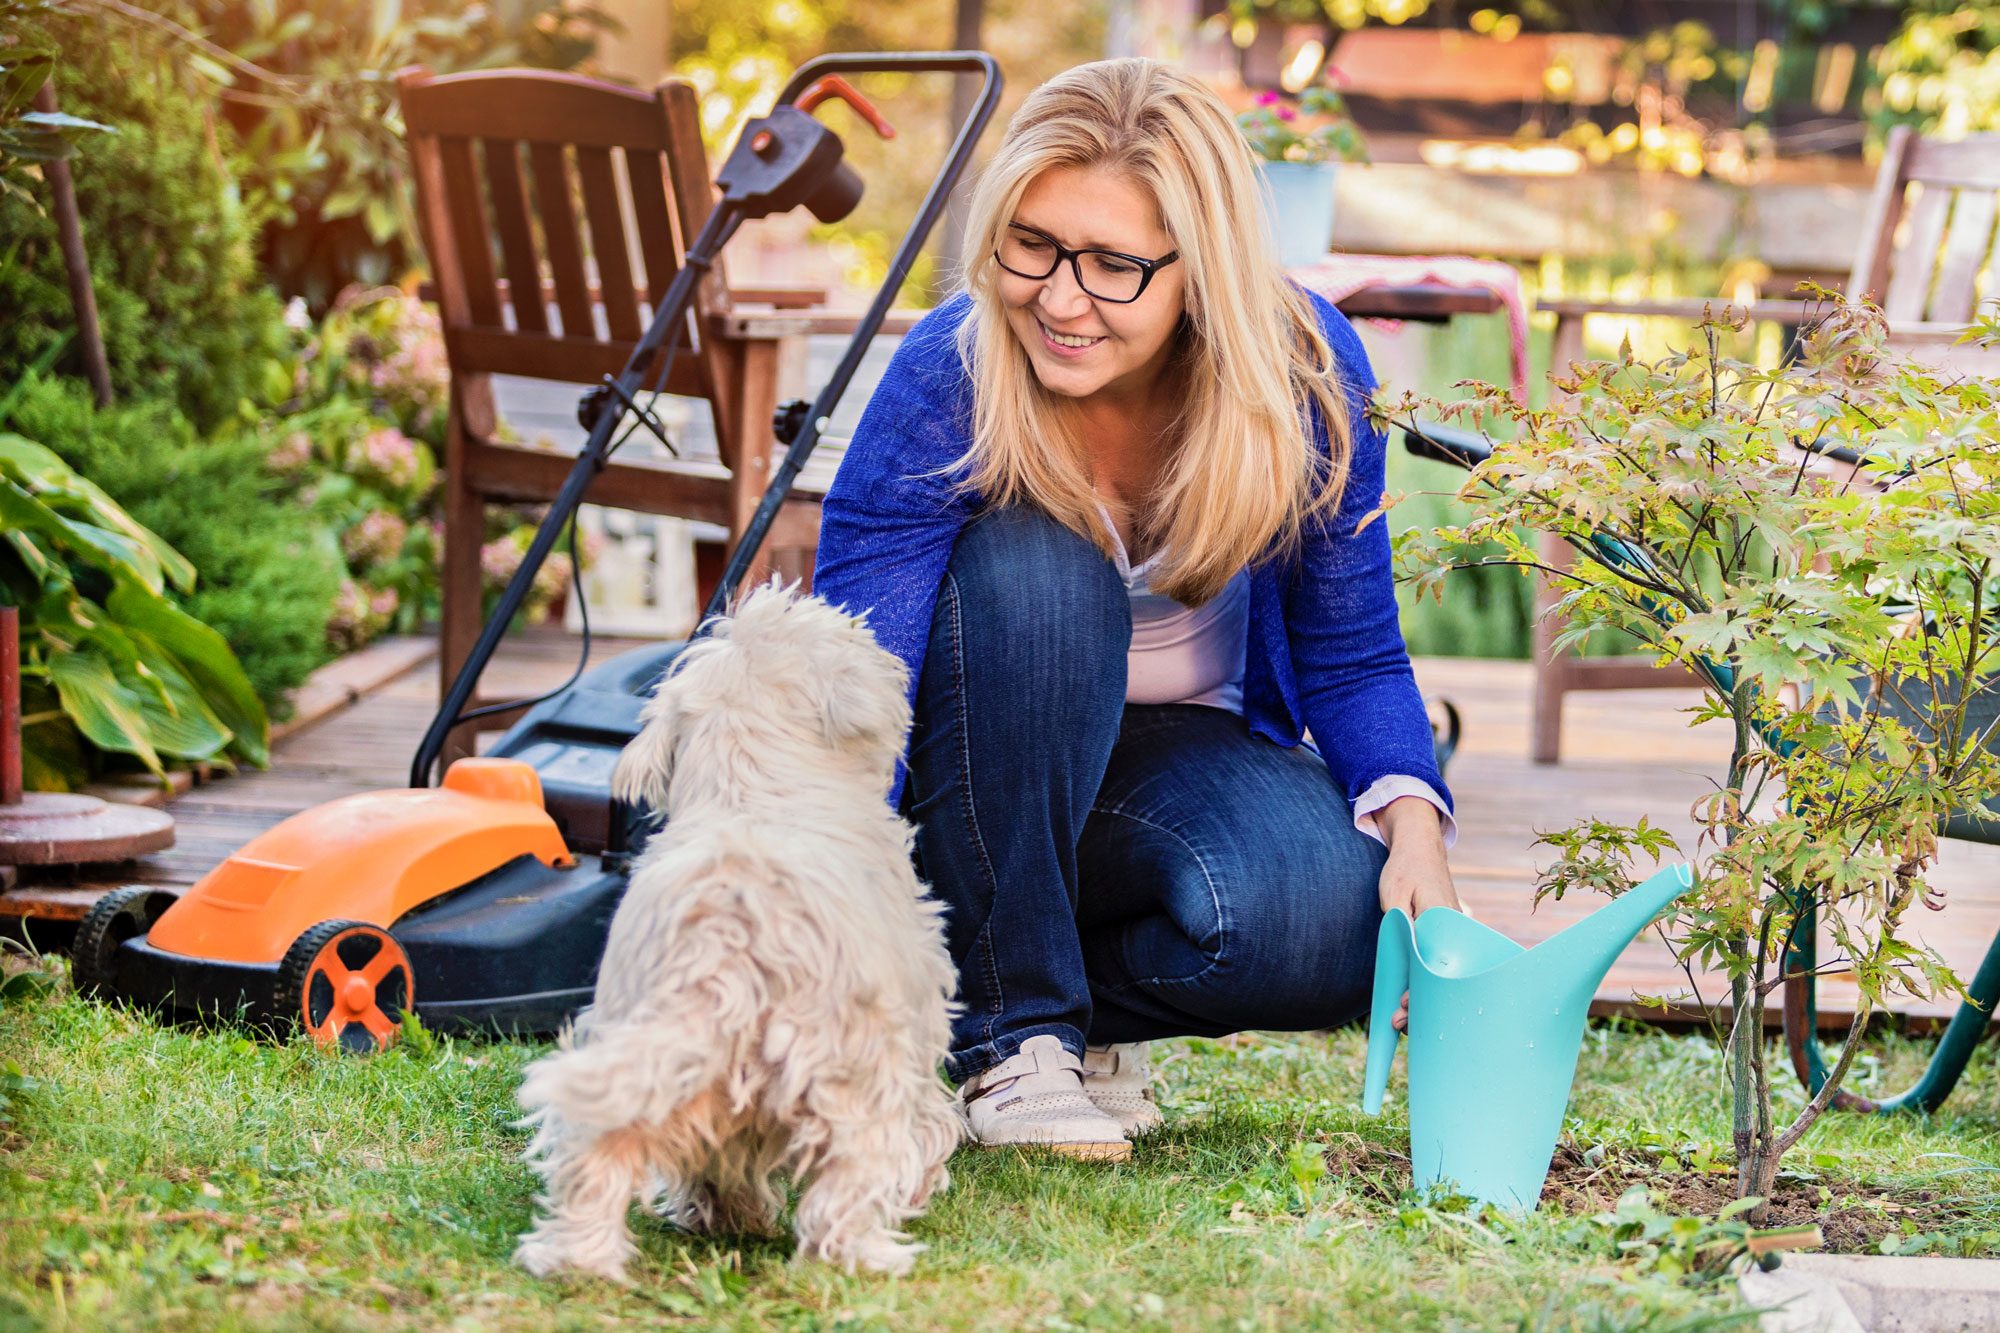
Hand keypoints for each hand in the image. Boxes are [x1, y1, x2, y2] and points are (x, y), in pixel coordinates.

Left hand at [1373, 796, 1459, 1032]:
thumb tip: (1406, 952)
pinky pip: (1439, 964)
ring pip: (1441, 974)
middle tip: (1397, 1022)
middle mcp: (1453, 932)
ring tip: (1400, 1019)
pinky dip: (1427, 982)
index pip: (1436, 966)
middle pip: (1442, 977)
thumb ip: (1400, 921)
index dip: (1420, 991)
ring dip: (1423, 996)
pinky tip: (1412, 1000)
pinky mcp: (1446, 937)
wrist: (1419, 849)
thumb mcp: (1394, 894)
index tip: (1404, 1007)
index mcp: (1442, 922)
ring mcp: (1452, 935)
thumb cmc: (1404, 870)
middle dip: (1421, 1003)